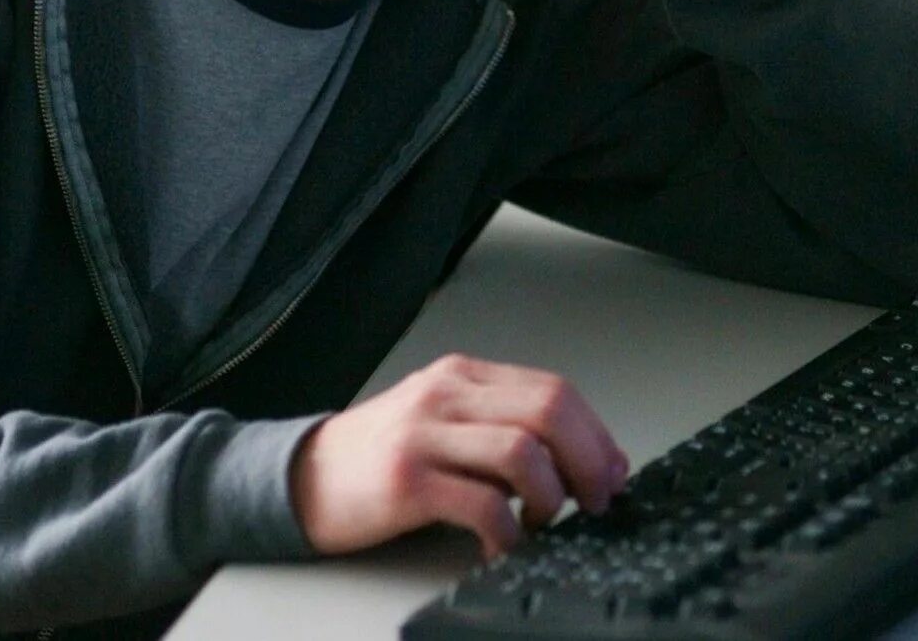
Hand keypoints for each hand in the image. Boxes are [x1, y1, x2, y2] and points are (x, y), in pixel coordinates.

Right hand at [288, 354, 627, 558]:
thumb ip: (503, 428)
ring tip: (541, 520)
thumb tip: (586, 459)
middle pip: (547, 411)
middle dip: (588, 461)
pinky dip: (507, 531)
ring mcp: (425, 433)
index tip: (612, 472)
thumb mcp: (445, 422)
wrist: (305, 477)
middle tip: (595, 500)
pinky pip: (481, 503)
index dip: (595, 433)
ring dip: (550, 495)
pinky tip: (503, 543)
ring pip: (522, 451)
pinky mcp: (406, 480)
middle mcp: (446, 393)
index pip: (552, 388)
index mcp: (463, 375)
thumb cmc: (382, 456)